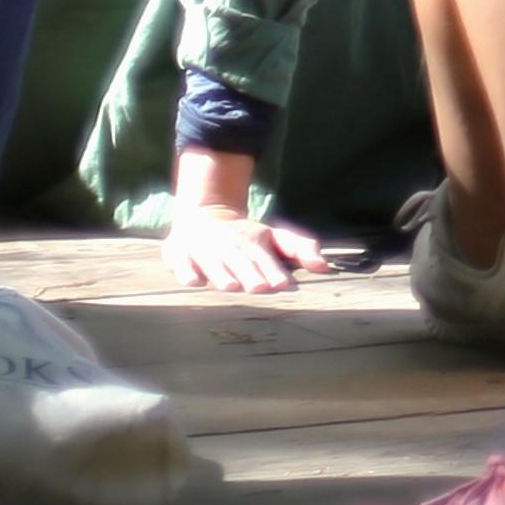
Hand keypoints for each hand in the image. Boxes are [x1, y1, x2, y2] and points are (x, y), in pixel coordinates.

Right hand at [164, 150, 298, 291]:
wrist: (204, 215)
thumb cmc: (246, 235)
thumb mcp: (274, 237)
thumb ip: (300, 248)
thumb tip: (325, 266)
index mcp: (254, 241)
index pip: (265, 258)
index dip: (273, 270)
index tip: (282, 284)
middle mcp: (229, 244)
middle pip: (241, 261)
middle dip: (250, 274)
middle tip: (259, 288)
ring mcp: (204, 248)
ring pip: (214, 263)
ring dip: (222, 274)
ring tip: (231, 286)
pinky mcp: (180, 252)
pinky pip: (181, 262)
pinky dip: (186, 271)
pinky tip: (193, 282)